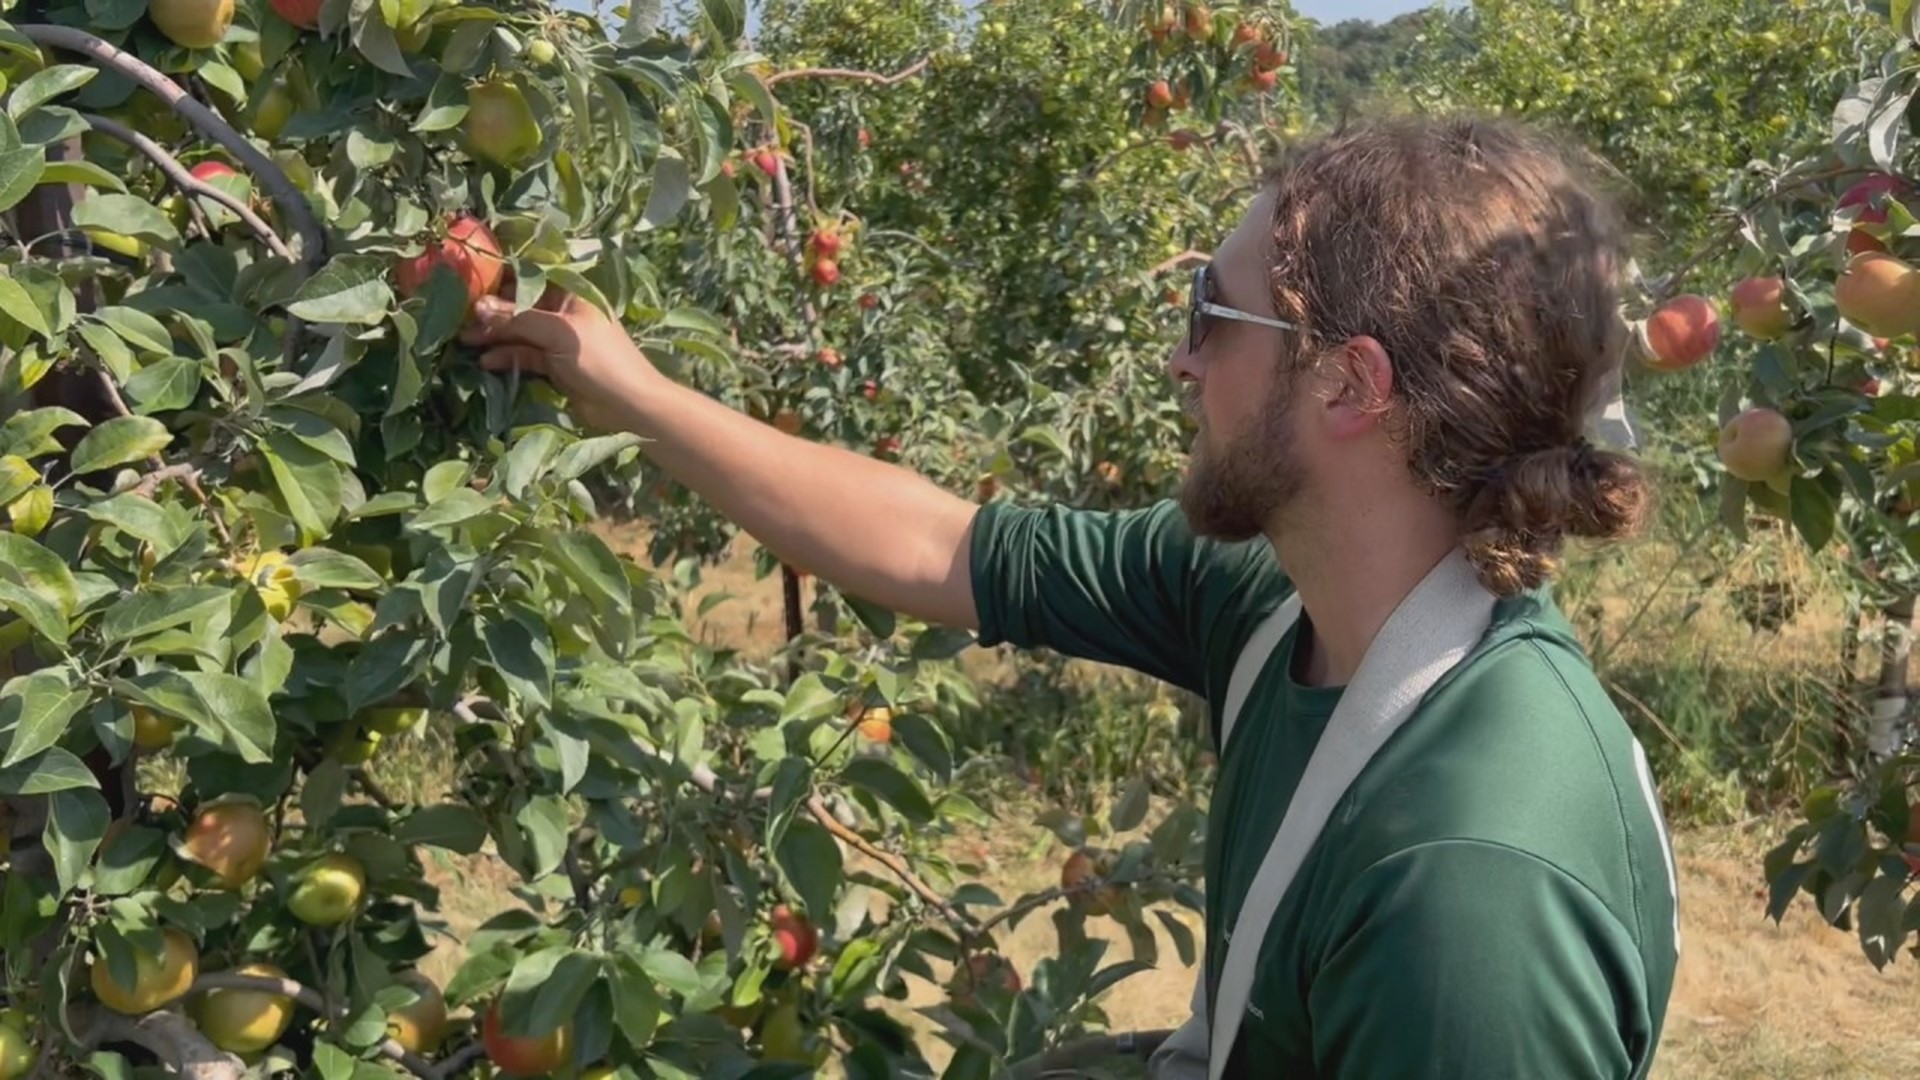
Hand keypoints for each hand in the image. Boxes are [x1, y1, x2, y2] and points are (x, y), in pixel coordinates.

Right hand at [460, 288, 660, 432]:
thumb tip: (478, 307)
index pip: (531, 276)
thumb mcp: (558, 333)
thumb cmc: (601, 359)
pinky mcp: (554, 365)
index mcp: (571, 294)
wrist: (629, 405)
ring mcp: (558, 339)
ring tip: (464, 340)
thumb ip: (518, 319)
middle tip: (459, 316)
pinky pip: (524, 355)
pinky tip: (486, 361)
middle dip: (491, 310)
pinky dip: (506, 357)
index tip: (470, 278)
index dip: (501, 276)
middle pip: (520, 305)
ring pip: (519, 332)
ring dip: (494, 335)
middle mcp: (563, 312)